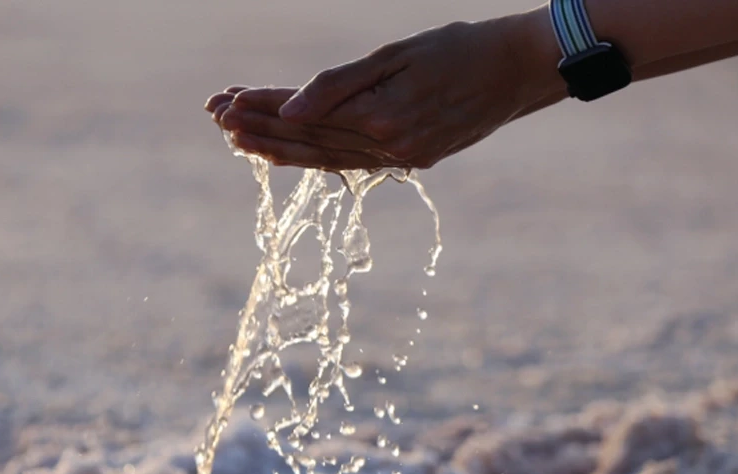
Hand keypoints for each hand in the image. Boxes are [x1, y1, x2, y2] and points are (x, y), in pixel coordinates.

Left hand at [204, 12, 564, 170]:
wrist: (522, 70)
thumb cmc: (459, 48)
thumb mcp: (395, 55)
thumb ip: (340, 84)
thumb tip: (290, 108)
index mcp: (381, 119)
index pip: (305, 115)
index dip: (263, 107)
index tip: (225, 102)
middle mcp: (387, 148)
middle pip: (308, 140)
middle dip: (258, 128)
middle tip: (215, 117)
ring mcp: (400, 158)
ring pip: (325, 157)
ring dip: (277, 147)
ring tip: (237, 138)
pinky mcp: (411, 159)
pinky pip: (350, 161)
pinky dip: (314, 156)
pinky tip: (285, 152)